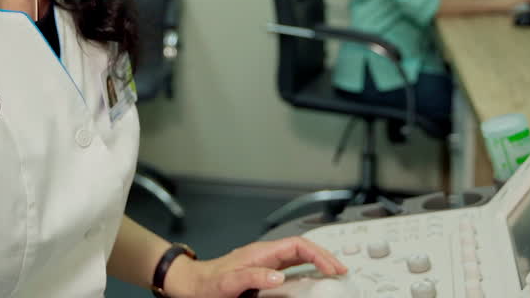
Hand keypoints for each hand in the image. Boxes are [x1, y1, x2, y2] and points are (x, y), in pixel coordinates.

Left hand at [163, 236, 346, 297]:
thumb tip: (279, 276)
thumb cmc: (205, 284)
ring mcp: (264, 263)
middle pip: (302, 249)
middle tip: (340, 271)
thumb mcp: (228, 283)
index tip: (332, 268)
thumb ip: (253, 277)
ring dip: (317, 264)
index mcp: (260, 253)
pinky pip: (290, 269)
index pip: (297, 245)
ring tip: (332, 275)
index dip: (318, 254)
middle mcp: (265, 255)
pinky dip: (306, 273)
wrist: (189, 284)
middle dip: (324, 257)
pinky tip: (311, 281)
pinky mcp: (261, 273)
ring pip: (298, 258)